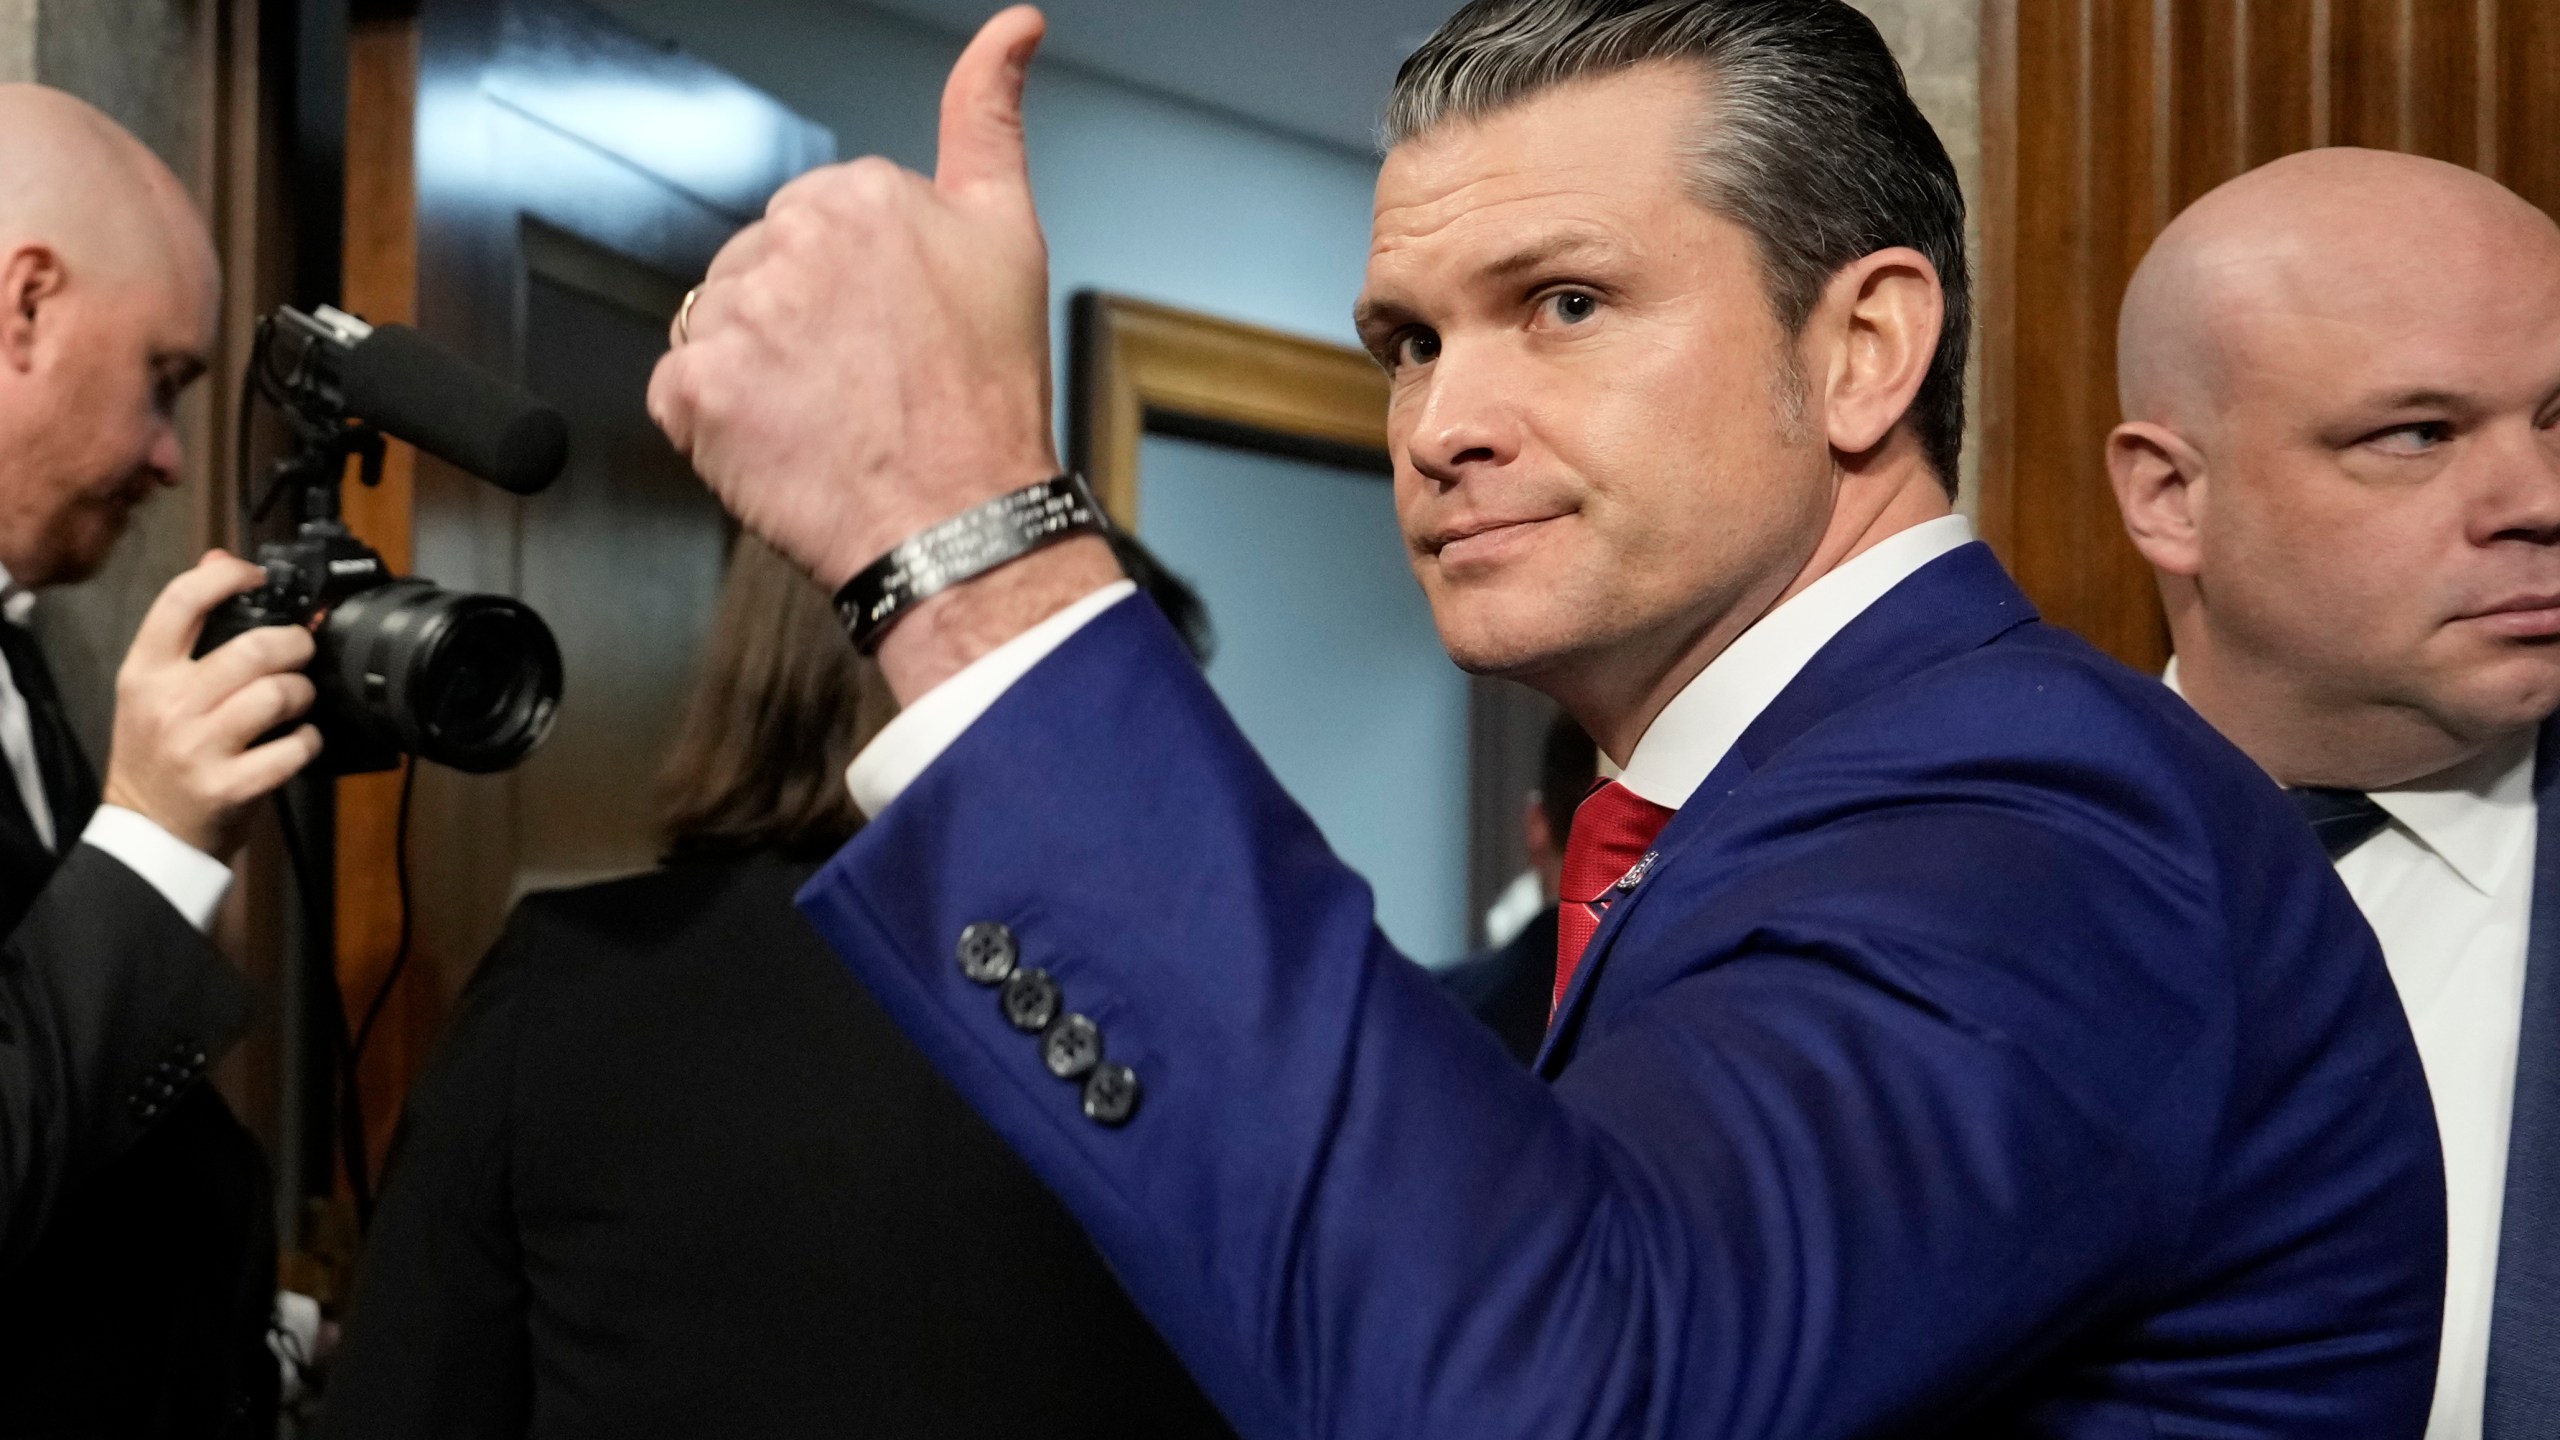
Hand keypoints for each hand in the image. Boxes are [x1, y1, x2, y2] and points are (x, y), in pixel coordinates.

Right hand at [101, 551, 321, 857]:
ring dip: (303, 693)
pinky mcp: (230, 786)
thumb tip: (217, 559)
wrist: (147, 833)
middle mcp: (168, 705)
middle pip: (254, 647)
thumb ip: (185, 628)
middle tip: (300, 653)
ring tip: (297, 701)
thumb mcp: (153, 687)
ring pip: (278, 694)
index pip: (181, 601)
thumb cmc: (159, 753)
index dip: (229, 577)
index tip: (257, 577)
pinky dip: (309, 741)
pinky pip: (294, 748)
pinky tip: (299, 742)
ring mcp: (199, 748)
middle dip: (294, 645)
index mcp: (144, 672)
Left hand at [647, 6, 1121, 701]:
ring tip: (830, 418)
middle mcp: (791, 242)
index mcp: (859, 194)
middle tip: (868, 386)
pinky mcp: (696, 389)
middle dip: (800, 326)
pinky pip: (681, 395)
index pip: (816, 228)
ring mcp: (737, 316)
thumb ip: (989, 116)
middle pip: (761, 273)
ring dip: (759, 375)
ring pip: (719, 330)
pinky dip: (719, 427)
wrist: (963, 520)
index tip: (895, 338)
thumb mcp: (1010, 234)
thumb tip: (1011, 29)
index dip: (857, 294)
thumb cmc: (989, 400)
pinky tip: (785, 441)